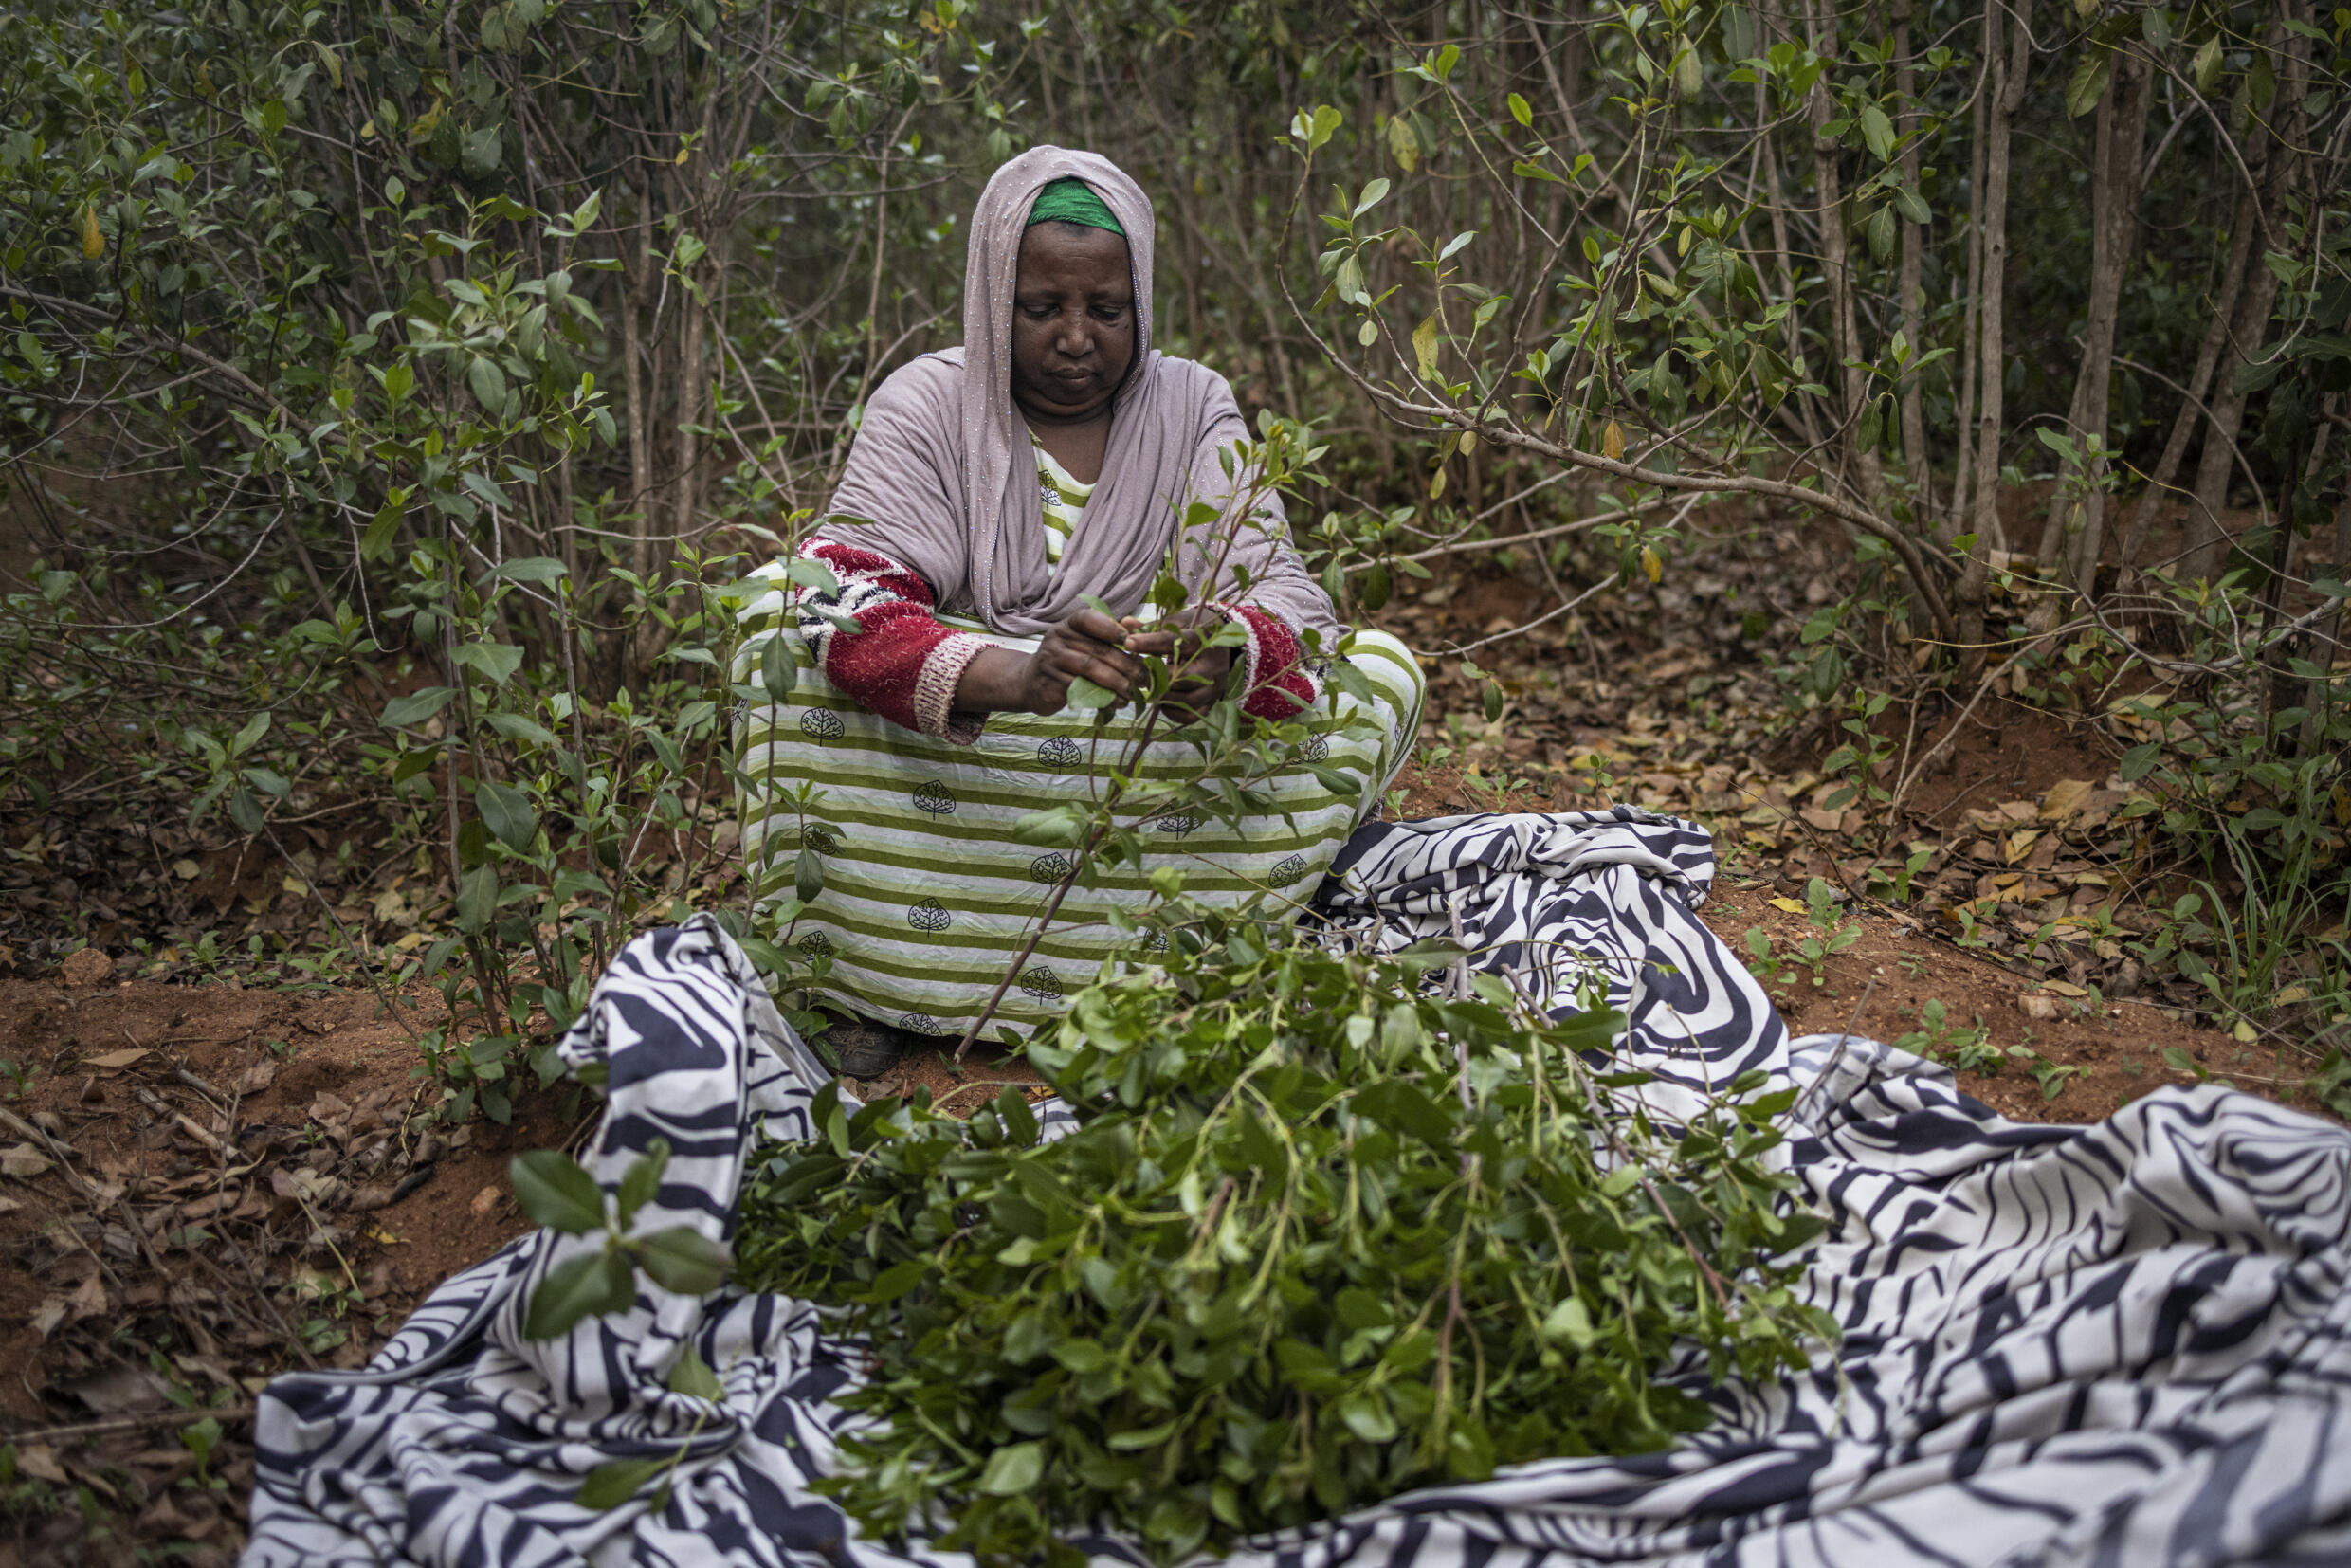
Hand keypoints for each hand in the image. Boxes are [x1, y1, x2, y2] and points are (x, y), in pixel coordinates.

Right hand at [956, 608, 1152, 715]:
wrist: (1031, 683)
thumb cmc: (1067, 661)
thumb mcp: (1083, 643)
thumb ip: (1109, 636)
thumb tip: (1139, 628)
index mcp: (1068, 625)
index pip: (1089, 619)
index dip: (1112, 629)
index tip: (1132, 642)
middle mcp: (1056, 639)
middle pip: (1097, 650)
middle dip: (1126, 665)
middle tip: (1145, 678)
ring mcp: (1050, 662)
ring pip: (1091, 670)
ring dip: (1117, 683)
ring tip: (1133, 692)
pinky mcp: (1049, 685)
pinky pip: (1081, 691)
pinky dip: (1104, 698)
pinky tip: (1117, 702)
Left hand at [1123, 607, 1232, 722]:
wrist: (1221, 642)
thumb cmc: (1192, 630)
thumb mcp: (1175, 623)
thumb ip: (1151, 626)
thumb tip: (1126, 624)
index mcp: (1202, 641)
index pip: (1173, 642)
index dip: (1149, 643)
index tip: (1128, 643)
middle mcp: (1212, 665)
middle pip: (1182, 676)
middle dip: (1156, 676)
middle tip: (1138, 674)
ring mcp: (1214, 686)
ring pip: (1187, 699)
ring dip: (1163, 696)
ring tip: (1148, 689)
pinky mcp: (1212, 701)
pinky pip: (1191, 715)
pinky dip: (1173, 713)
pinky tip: (1162, 703)